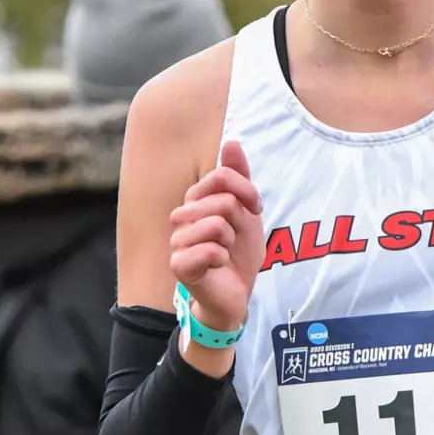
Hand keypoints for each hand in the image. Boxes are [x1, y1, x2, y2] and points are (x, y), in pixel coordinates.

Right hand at [168, 140, 263, 331]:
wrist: (235, 293)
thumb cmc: (238, 251)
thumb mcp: (246, 209)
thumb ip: (238, 176)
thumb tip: (231, 141)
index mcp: (196, 199)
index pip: (221, 176)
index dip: (247, 191)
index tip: (256, 208)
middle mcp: (182, 216)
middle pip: (222, 200)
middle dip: (241, 222)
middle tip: (236, 238)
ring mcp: (177, 240)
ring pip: (217, 224)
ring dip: (232, 242)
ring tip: (225, 252)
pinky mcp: (179, 264)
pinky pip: (211, 250)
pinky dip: (223, 258)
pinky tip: (218, 265)